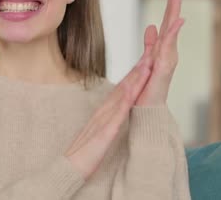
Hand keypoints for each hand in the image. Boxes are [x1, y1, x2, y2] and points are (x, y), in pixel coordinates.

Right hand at [65, 50, 152, 179]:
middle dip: (139, 69)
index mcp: (104, 113)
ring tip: (147, 62)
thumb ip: (107, 121)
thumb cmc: (83, 155)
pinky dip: (125, 102)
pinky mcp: (104, 134)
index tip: (147, 59)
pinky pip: (116, 116)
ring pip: (122, 96)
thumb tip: (118, 114)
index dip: (136, 74)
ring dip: (135, 79)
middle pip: (124, 87)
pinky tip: (132, 92)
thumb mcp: (98, 133)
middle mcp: (103, 112)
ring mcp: (103, 122)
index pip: (123, 89)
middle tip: (152, 51)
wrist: (68, 169)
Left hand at [136, 0, 184, 105]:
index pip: (167, 25)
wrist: (146, 111)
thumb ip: (150, 44)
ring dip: (174, 14)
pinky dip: (172, 34)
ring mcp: (166, 61)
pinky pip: (167, 48)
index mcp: (162, 51)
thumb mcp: (147, 60)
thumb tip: (151, 26)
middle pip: (171, 25)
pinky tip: (177, 21)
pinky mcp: (162, 69)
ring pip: (171, 33)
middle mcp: (167, 54)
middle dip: (174, 6)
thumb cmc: (147, 90)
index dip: (170, 8)